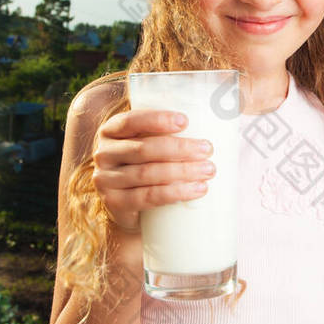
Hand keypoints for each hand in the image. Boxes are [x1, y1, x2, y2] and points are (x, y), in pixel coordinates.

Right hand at [91, 109, 215, 232]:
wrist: (129, 207)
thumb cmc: (148, 165)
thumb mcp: (150, 143)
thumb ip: (169, 130)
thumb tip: (219, 116)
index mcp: (111, 131)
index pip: (131, 121)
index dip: (157, 120)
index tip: (185, 121)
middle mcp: (104, 153)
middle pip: (144, 149)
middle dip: (180, 148)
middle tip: (208, 149)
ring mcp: (106, 180)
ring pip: (147, 174)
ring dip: (182, 171)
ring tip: (209, 170)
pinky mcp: (115, 203)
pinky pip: (147, 197)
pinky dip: (174, 193)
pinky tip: (197, 190)